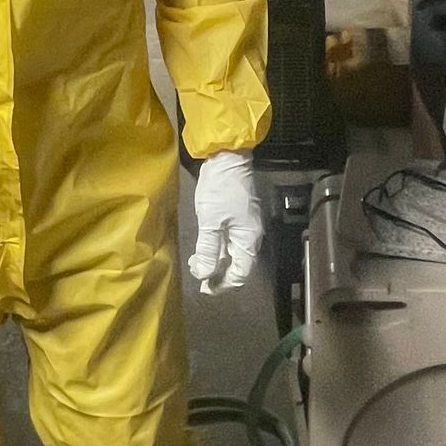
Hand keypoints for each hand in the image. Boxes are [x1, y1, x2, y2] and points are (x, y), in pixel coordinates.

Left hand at [188, 150, 262, 293]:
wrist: (227, 157)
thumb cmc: (220, 188)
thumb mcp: (210, 220)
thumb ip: (208, 249)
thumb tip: (204, 275)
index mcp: (248, 239)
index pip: (241, 273)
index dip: (223, 284)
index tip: (205, 288)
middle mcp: (250, 236)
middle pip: (237, 265)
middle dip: (217, 274)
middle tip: (198, 278)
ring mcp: (244, 227)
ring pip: (231, 254)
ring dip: (214, 261)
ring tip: (195, 263)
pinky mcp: (237, 218)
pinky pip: (228, 241)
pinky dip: (215, 248)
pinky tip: (201, 249)